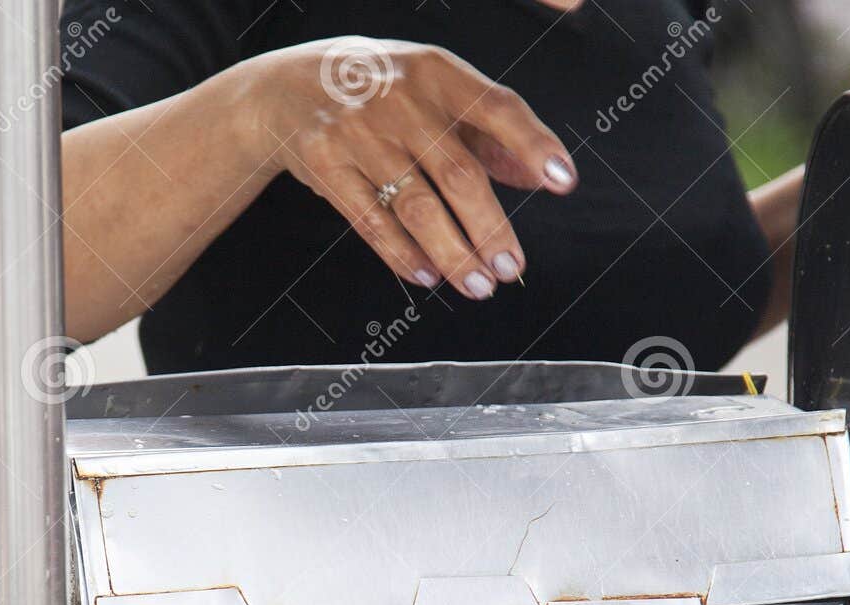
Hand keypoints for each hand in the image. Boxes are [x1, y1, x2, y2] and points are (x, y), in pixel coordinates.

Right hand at [243, 37, 578, 300]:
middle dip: (491, 229)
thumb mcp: (433, 91)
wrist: (287, 88)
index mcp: (437, 73)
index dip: (533, 145)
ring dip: (453, 254)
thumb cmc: (377, 90)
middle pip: (458, 173)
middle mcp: (401, 100)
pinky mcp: (327, 167)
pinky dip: (402, 254)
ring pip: (417, 206)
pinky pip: (371, 222)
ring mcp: (360, 135)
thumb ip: (485, 131)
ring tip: (478, 286)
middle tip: (511, 268)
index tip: (562, 181)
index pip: (497, 108)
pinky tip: (428, 277)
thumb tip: (539, 175)